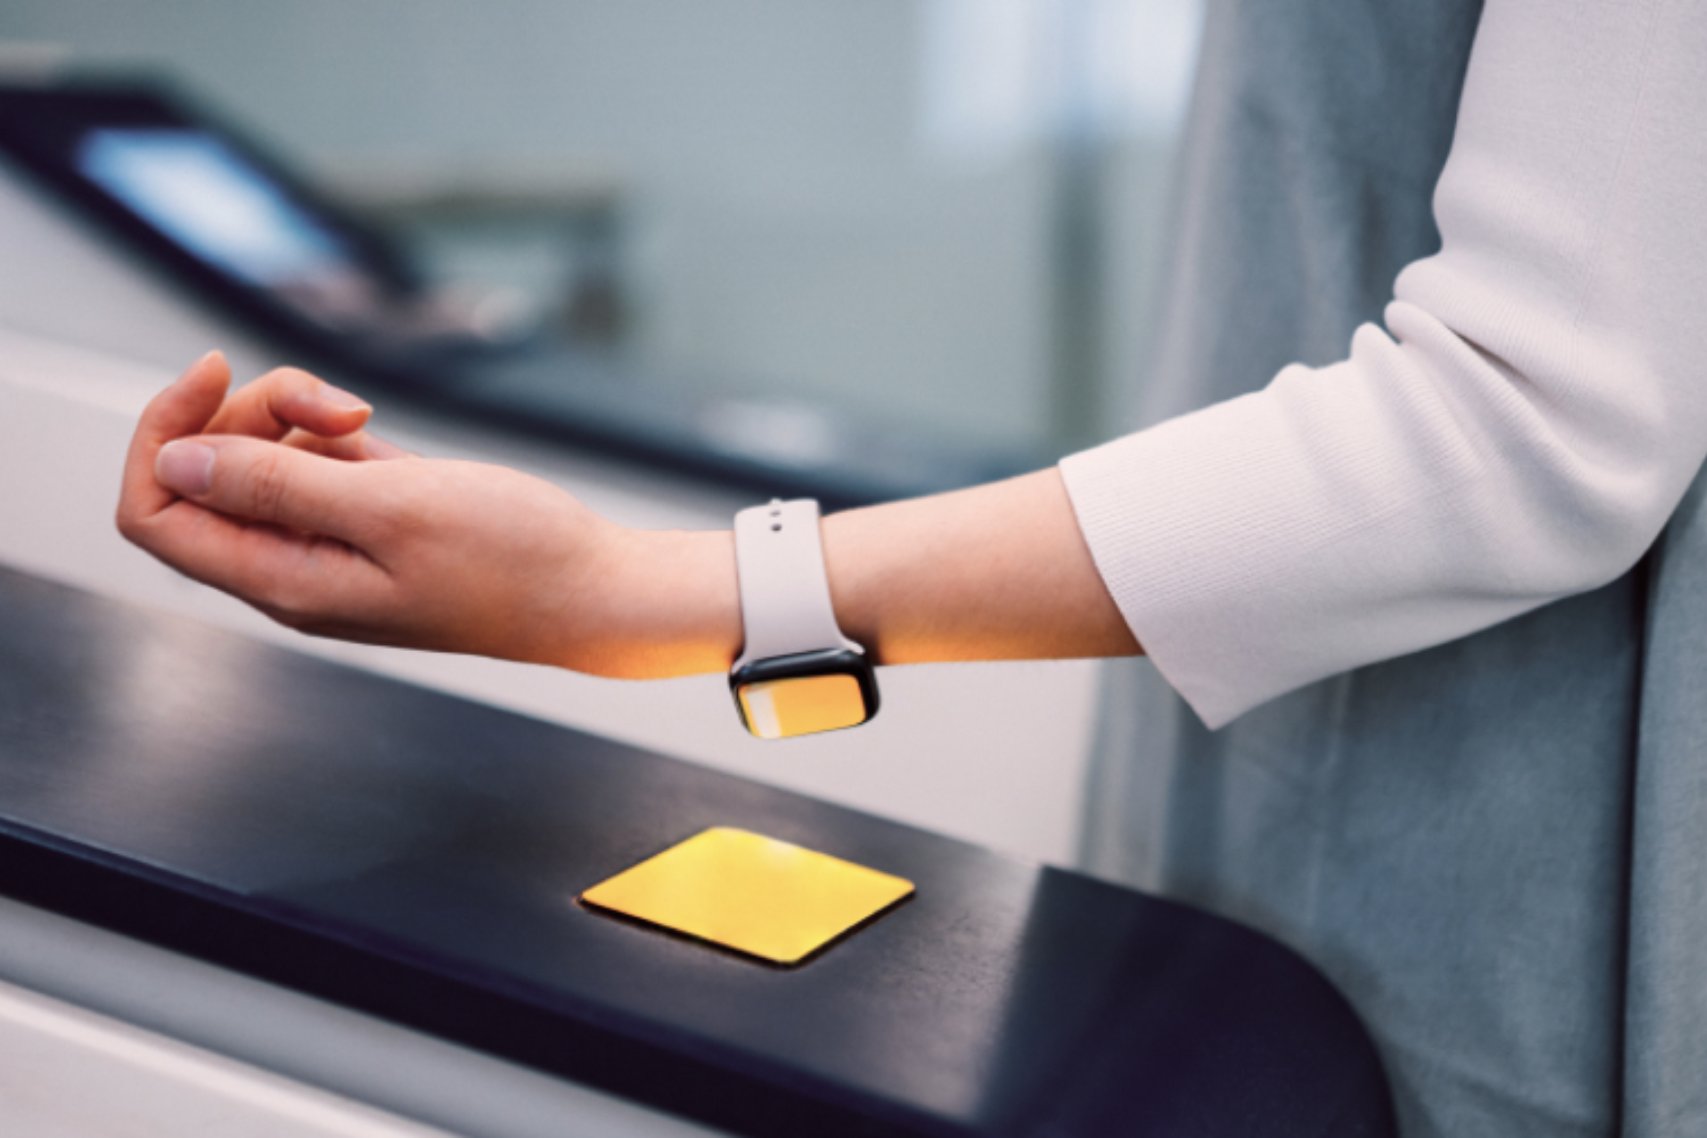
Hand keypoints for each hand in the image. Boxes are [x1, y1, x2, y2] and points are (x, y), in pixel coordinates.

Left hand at [116, 353, 740, 675]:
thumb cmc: (508, 558)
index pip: (157, 513)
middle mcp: (294, 570)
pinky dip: (332, 434)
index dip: (163, 436)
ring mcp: (331, 545)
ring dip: (295, 416)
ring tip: (363, 416)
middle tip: (331, 404)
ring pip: (262, 459)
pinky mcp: (370, 522)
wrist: (592, 588)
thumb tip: (175, 462)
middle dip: (247, 414)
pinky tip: (376, 433)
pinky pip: (313, 464)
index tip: (215, 375)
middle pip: (207, 473)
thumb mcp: (389, 508)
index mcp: (284, 583)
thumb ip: (276, 486)